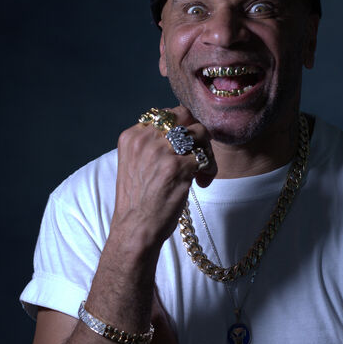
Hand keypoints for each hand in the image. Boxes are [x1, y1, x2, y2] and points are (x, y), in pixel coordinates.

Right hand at [112, 105, 216, 249]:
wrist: (135, 229)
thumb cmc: (139, 201)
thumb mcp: (135, 163)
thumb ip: (152, 144)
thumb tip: (183, 131)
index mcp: (132, 136)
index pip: (166, 114)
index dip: (182, 128)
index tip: (184, 147)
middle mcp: (145, 139)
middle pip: (185, 116)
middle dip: (196, 133)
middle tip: (198, 152)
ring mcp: (162, 151)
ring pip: (200, 133)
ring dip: (206, 151)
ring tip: (200, 171)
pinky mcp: (178, 167)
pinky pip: (206, 157)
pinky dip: (210, 170)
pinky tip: (202, 182)